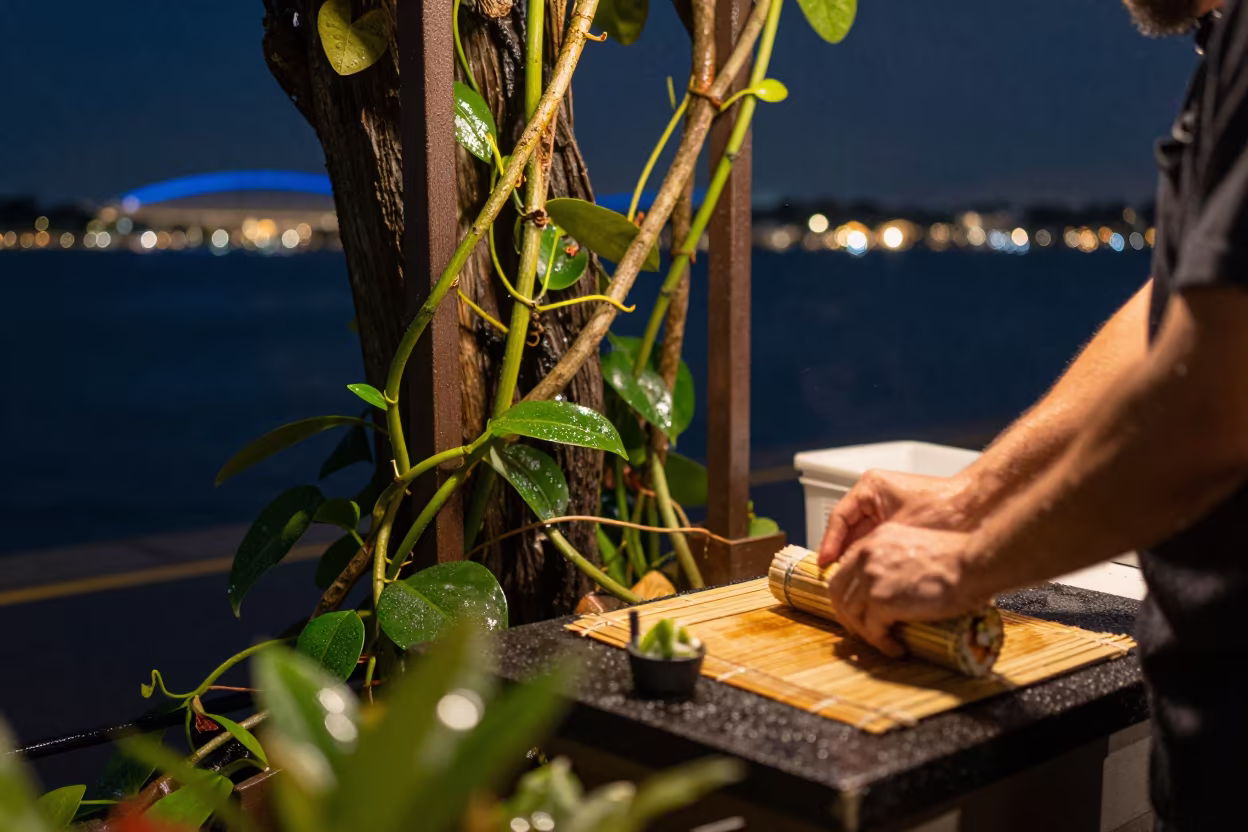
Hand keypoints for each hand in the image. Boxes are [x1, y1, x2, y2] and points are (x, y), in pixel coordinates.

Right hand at [818, 469, 975, 566]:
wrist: (978, 510)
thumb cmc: (945, 508)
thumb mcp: (899, 529)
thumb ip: (870, 546)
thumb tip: (849, 567)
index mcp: (871, 487)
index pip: (839, 517)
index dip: (830, 543)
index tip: (825, 563)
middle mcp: (876, 496)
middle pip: (848, 529)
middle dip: (842, 554)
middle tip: (834, 577)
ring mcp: (887, 510)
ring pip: (861, 538)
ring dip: (857, 559)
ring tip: (850, 579)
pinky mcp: (899, 525)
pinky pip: (877, 544)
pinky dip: (873, 559)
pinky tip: (871, 576)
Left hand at [826, 522, 987, 657]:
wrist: (971, 562)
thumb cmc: (957, 558)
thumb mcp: (915, 547)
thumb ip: (896, 561)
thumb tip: (894, 586)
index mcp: (874, 541)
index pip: (845, 569)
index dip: (847, 592)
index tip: (855, 608)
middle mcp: (866, 556)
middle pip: (839, 592)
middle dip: (847, 615)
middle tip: (861, 630)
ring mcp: (870, 579)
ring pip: (852, 614)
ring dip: (865, 633)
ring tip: (882, 642)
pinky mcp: (881, 602)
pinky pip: (873, 631)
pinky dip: (882, 644)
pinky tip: (896, 649)